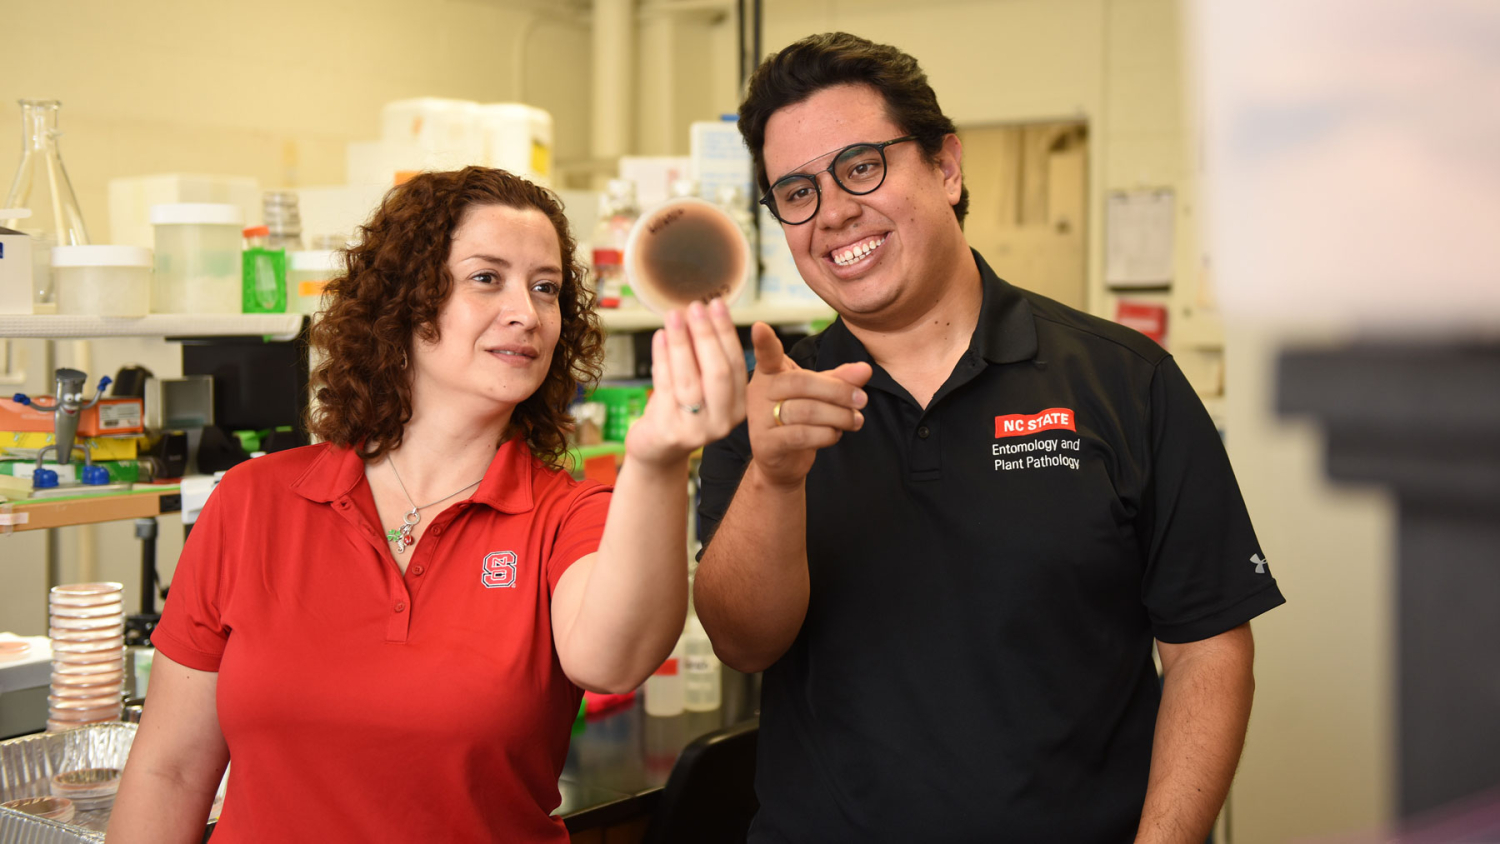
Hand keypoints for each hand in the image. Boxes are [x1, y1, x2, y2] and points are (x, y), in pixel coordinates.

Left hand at [625, 298, 747, 467]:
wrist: (657, 450)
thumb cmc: (680, 410)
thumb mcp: (702, 387)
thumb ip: (705, 358)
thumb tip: (701, 312)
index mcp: (738, 407)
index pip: (735, 364)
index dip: (726, 333)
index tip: (716, 305)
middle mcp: (723, 421)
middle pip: (717, 372)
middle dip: (706, 335)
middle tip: (696, 307)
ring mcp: (696, 429)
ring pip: (690, 379)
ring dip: (682, 343)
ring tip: (674, 316)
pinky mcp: (669, 431)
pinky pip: (665, 387)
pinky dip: (662, 357)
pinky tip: (659, 336)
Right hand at [746, 321, 870, 487]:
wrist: (782, 462)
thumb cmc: (800, 419)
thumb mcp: (820, 394)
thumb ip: (840, 379)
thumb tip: (865, 369)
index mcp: (770, 373)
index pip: (767, 355)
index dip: (763, 342)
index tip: (760, 327)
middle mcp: (759, 392)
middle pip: (801, 383)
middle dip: (838, 391)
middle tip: (862, 400)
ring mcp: (759, 419)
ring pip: (806, 411)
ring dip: (839, 415)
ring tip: (855, 420)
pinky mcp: (766, 444)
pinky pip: (802, 435)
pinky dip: (827, 434)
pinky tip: (836, 434)